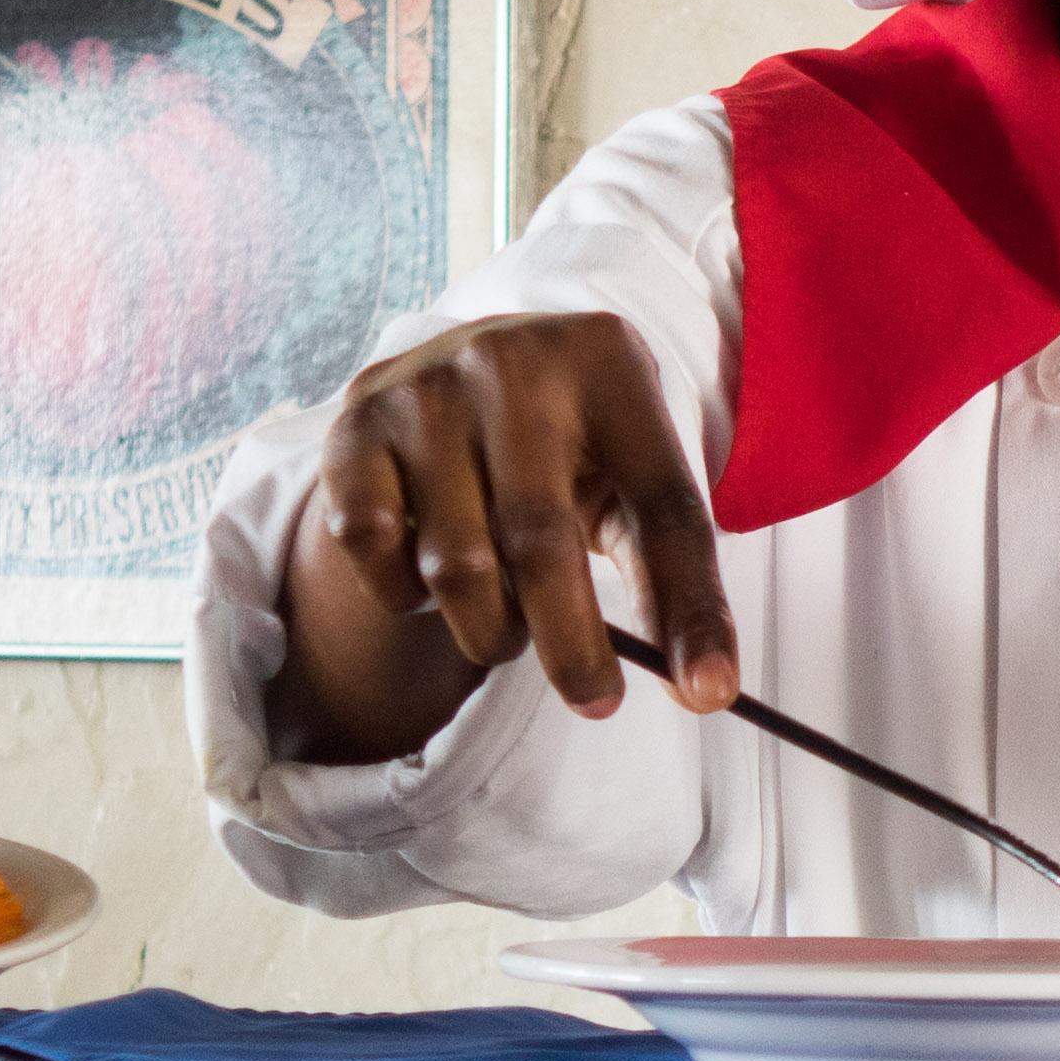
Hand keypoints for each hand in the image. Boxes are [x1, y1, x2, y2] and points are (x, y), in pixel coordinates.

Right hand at [271, 311, 734, 764]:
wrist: (464, 374)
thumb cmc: (569, 449)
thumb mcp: (632, 483)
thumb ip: (672, 577)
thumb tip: (704, 690)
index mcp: (608, 362)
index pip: (662, 507)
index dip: (689, 609)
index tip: (705, 694)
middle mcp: (509, 361)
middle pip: (541, 542)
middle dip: (572, 645)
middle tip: (595, 699)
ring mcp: (423, 390)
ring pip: (453, 566)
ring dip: (485, 625)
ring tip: (506, 614)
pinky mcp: (354, 426)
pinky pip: (373, 549)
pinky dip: (404, 594)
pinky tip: (428, 569)